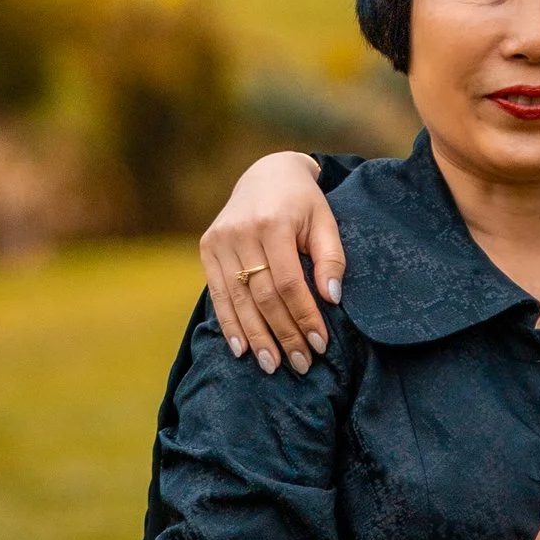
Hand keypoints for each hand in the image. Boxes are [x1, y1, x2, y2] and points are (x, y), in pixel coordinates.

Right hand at [202, 152, 348, 371]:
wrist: (266, 173)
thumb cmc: (303, 202)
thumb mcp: (325, 222)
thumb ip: (331, 259)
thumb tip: (332, 299)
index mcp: (274, 223)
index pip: (289, 283)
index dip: (304, 316)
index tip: (319, 344)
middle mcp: (242, 232)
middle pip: (263, 296)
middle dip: (283, 334)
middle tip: (300, 364)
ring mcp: (220, 240)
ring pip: (238, 299)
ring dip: (256, 337)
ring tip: (272, 365)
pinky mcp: (207, 247)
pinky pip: (218, 293)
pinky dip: (229, 323)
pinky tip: (241, 349)